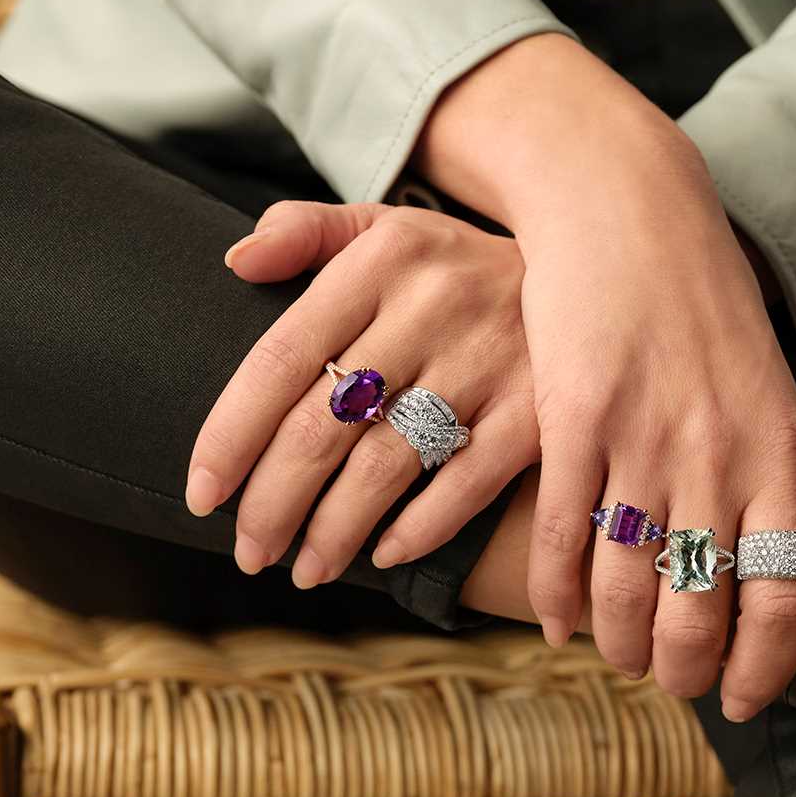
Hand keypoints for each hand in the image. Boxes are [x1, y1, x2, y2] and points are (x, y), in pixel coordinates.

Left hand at [184, 202, 536, 586]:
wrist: (594, 268)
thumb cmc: (459, 266)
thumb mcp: (386, 227)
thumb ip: (307, 231)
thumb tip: (236, 260)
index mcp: (380, 259)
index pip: (282, 358)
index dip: (230, 435)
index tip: (201, 496)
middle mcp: (432, 307)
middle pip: (326, 425)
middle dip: (273, 503)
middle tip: (249, 552)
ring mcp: (491, 361)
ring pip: (387, 466)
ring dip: (334, 531)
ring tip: (306, 568)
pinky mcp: (539, 411)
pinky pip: (464, 484)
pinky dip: (418, 528)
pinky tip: (383, 553)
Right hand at [411, 33, 795, 718]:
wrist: (630, 213)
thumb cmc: (700, 306)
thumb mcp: (762, 388)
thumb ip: (762, 475)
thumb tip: (757, 567)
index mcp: (780, 451)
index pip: (787, 594)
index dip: (764, 665)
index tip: (740, 699)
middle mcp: (719, 455)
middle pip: (702, 606)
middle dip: (682, 668)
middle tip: (667, 684)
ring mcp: (644, 438)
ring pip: (626, 584)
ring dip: (619, 640)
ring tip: (616, 658)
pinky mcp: (574, 419)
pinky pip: (560, 535)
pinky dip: (554, 593)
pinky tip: (555, 622)